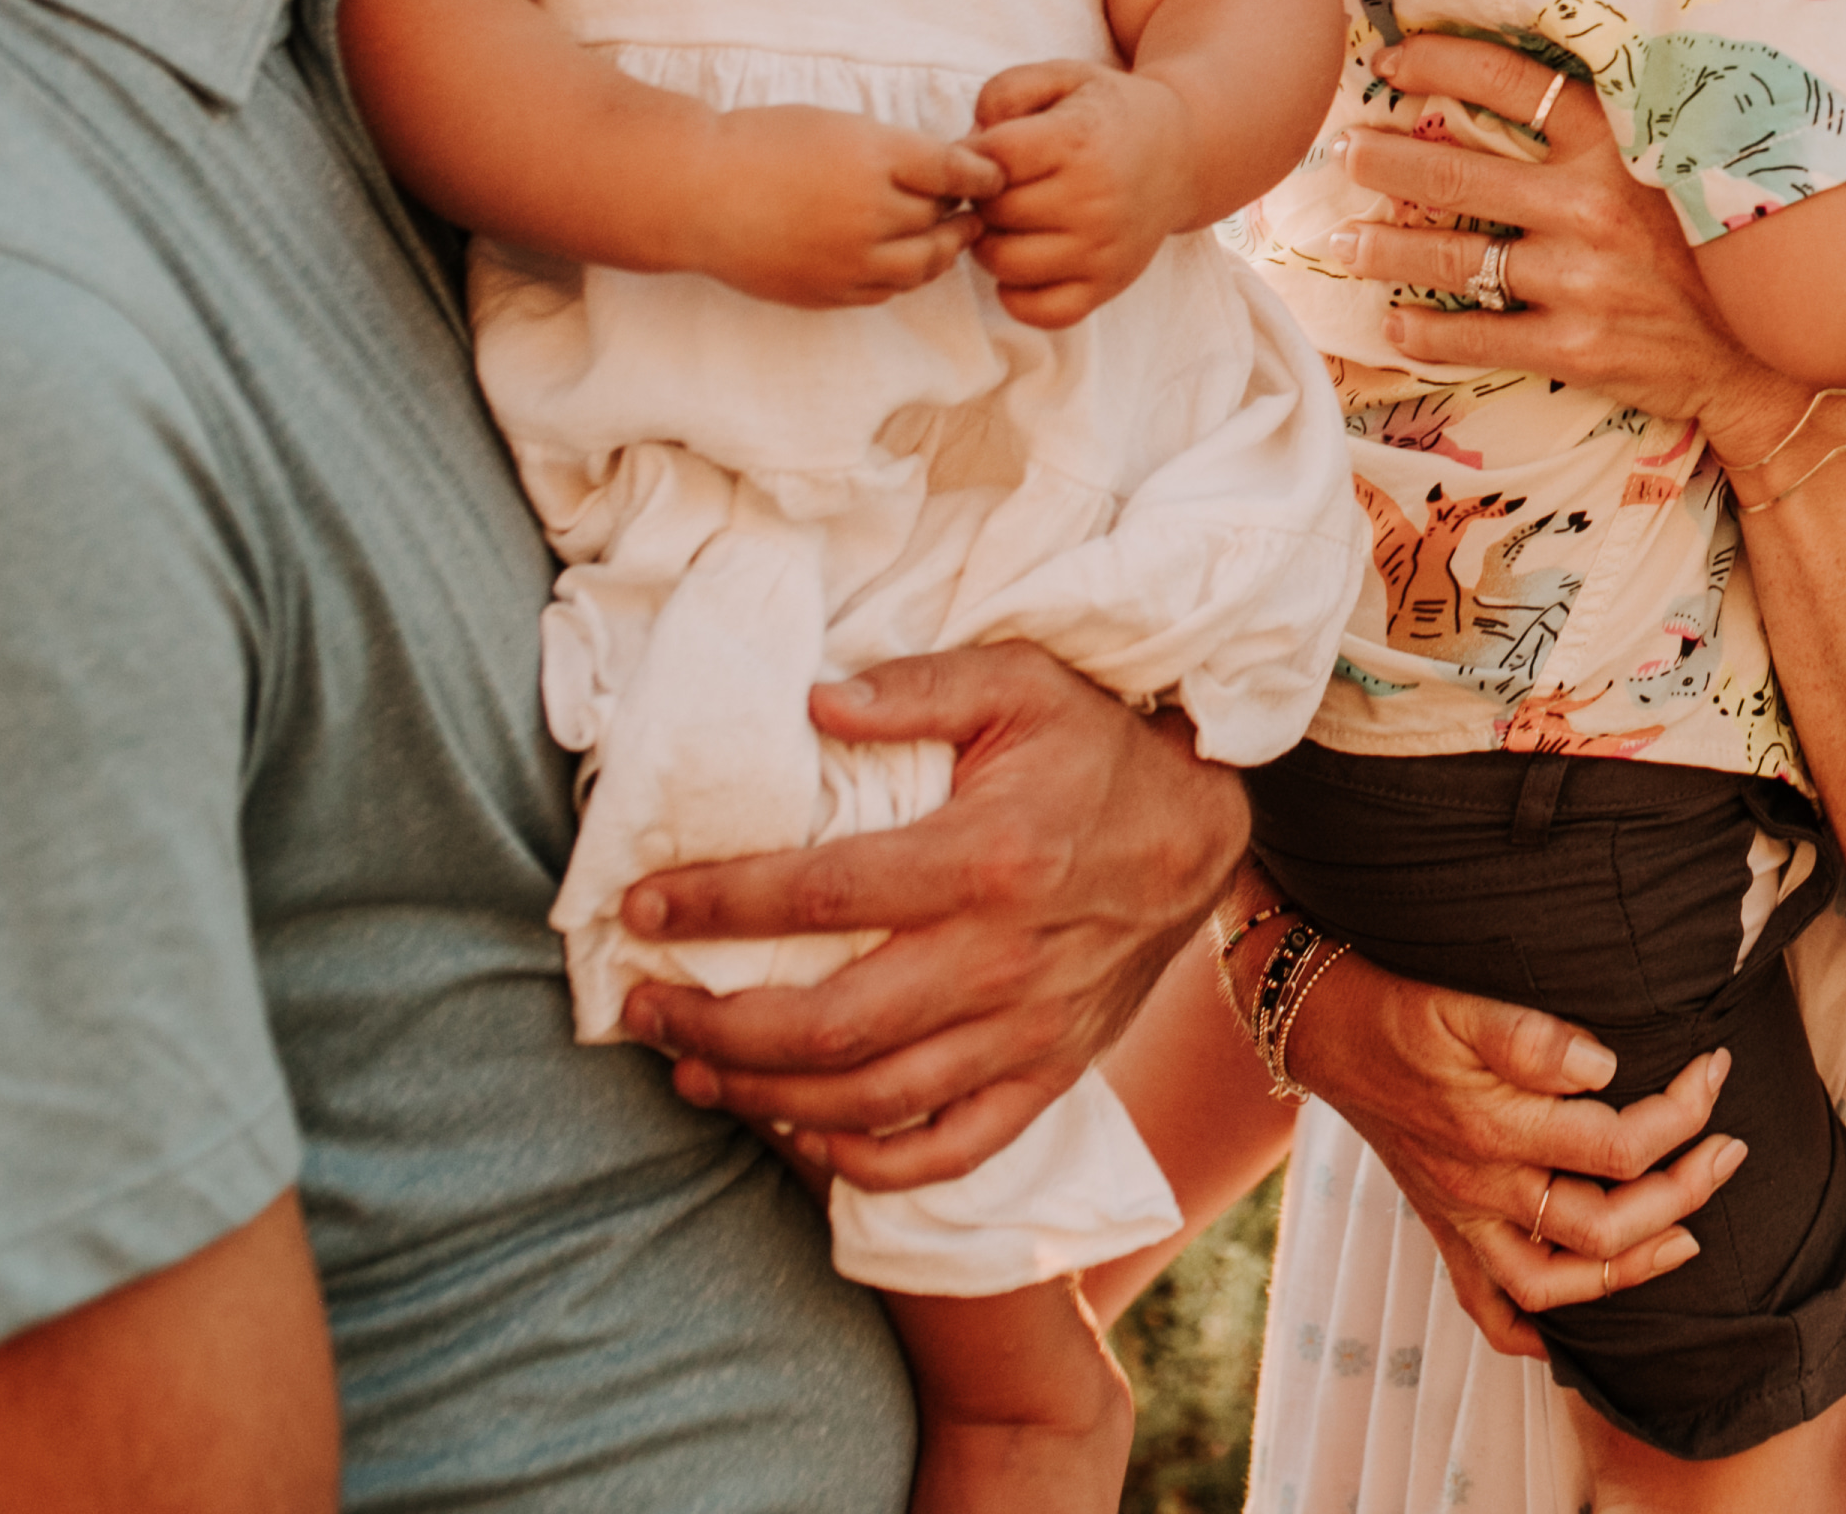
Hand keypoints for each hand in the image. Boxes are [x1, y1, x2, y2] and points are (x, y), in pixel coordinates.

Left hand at [618, 644, 1242, 1190]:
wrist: (1203, 829)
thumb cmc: (1095, 748)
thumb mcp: (1019, 682)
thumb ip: (916, 687)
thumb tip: (809, 704)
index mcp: (987, 857)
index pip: (820, 895)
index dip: (717, 905)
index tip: (641, 906)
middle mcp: (1004, 959)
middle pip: (829, 1026)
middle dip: (716, 1025)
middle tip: (644, 1010)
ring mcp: (1029, 1030)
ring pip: (873, 1100)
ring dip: (765, 1097)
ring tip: (694, 1070)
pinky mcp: (1050, 1072)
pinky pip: (950, 1149)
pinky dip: (868, 1164)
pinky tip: (804, 1137)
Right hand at [694, 103, 996, 309]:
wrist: (697, 192)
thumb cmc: (763, 144)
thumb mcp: (837, 125)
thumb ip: (895, 150)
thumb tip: (948, 171)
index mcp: (875, 157)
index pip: (956, 172)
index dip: (982, 174)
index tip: (992, 175)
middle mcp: (870, 211)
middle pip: (944, 218)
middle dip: (961, 210)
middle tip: (973, 204)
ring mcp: (851, 259)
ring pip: (925, 263)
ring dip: (943, 248)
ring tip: (950, 235)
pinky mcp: (830, 292)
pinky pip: (889, 290)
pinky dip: (907, 274)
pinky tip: (906, 259)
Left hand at [967, 59, 1201, 330]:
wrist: (1182, 152)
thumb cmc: (1107, 114)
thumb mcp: (1062, 77)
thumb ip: (1006, 91)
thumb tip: (970, 144)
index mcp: (1078, 142)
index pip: (990, 160)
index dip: (972, 156)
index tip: (987, 152)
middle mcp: (1094, 200)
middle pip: (993, 213)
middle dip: (983, 197)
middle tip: (1003, 185)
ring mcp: (1102, 249)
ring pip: (1003, 263)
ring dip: (992, 243)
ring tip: (1012, 220)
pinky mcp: (1108, 284)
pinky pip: (1038, 311)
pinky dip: (1017, 293)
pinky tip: (1026, 262)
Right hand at [1275, 953, 1743, 1359]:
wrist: (1324, 1031)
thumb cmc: (1401, 1010)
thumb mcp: (1461, 1004)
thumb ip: (1533, 1039)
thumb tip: (1607, 1065)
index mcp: (1495, 1129)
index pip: (1619, 1145)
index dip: (1683, 1113)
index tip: (1716, 1072)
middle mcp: (1482, 1188)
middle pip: (1606, 1226)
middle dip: (1684, 1193)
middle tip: (1731, 1151)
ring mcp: (1463, 1220)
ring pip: (1557, 1285)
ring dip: (1631, 1269)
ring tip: (1686, 1240)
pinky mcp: (1446, 1232)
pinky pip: (1489, 1309)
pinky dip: (1533, 1333)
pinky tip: (1573, 1334)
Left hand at [1347, 37, 1807, 451]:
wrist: (1766, 349)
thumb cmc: (1708, 243)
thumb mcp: (1672, 162)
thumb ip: (1606, 127)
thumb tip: (1521, 81)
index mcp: (1617, 144)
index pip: (1511, 83)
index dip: (1440, 64)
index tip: (1390, 63)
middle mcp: (1593, 205)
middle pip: (1458, 174)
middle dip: (1386, 161)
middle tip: (1343, 151)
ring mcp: (1581, 279)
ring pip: (1456, 259)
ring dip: (1386, 249)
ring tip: (1343, 240)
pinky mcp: (1575, 347)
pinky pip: (1478, 336)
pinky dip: (1426, 332)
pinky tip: (1393, 323)